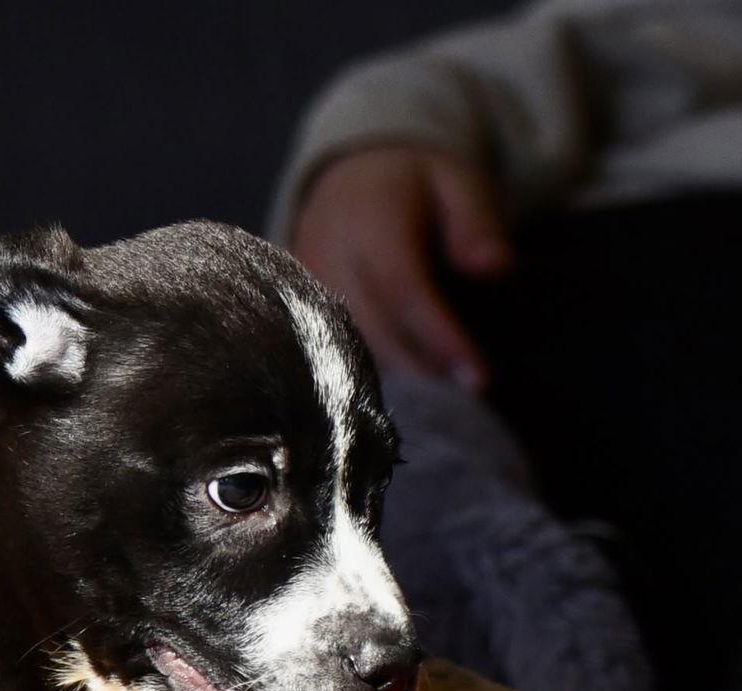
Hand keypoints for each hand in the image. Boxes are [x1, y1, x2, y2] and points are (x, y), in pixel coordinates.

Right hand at [291, 146, 513, 389]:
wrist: (347, 180)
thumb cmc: (413, 186)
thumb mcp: (457, 182)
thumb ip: (477, 222)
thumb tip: (497, 269)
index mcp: (370, 220)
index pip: (404, 289)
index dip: (440, 338)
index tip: (478, 378)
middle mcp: (329, 256)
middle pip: (372, 331)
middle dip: (421, 372)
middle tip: (465, 404)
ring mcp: (305, 287)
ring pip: (346, 351)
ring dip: (393, 382)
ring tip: (438, 406)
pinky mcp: (295, 310)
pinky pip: (328, 353)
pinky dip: (364, 376)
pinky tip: (400, 395)